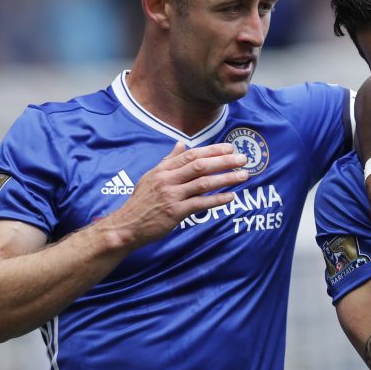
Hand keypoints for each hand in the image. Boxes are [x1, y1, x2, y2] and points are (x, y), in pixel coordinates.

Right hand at [101, 142, 250, 246]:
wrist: (127, 225)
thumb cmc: (141, 201)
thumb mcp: (151, 176)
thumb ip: (169, 160)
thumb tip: (181, 143)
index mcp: (164, 169)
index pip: (192, 154)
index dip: (213, 150)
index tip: (230, 147)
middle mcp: (168, 179)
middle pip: (200, 166)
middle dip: (224, 161)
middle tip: (243, 159)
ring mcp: (171, 195)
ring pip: (203, 183)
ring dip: (226, 179)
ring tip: (243, 176)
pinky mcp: (175, 212)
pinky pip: (200, 204)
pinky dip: (217, 200)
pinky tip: (231, 197)